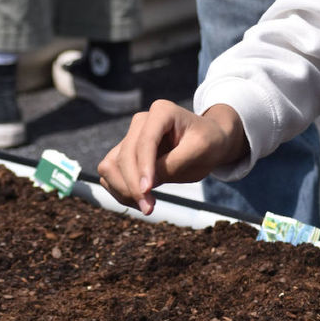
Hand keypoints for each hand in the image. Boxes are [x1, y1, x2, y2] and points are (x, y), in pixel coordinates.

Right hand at [97, 100, 248, 215]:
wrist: (209, 142)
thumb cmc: (208, 142)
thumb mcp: (200, 152)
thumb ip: (173, 165)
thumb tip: (144, 186)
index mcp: (162, 112)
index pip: (145, 141)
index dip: (144, 167)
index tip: (147, 191)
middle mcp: (141, 122)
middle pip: (124, 156)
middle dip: (133, 185)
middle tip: (149, 209)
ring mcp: (131, 137)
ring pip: (110, 166)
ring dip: (123, 189)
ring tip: (147, 205)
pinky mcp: (124, 154)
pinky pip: (110, 174)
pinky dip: (120, 190)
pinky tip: (140, 200)